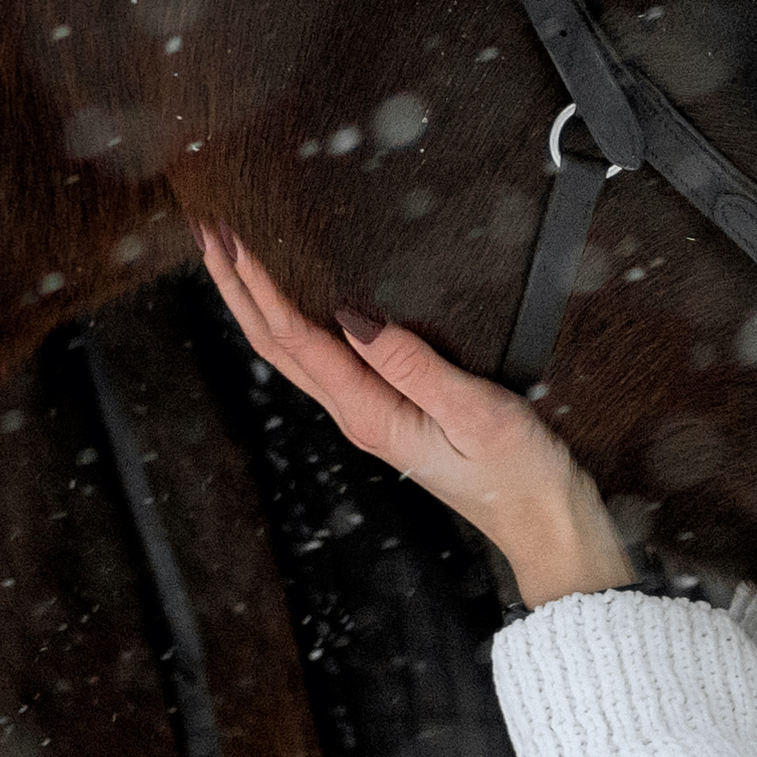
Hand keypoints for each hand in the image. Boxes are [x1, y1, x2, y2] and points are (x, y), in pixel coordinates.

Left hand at [197, 227, 633, 607]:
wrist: (545, 522)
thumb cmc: (520, 472)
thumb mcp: (475, 411)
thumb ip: (413, 365)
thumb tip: (351, 318)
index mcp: (371, 414)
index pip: (297, 339)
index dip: (259, 286)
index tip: (234, 240)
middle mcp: (359, 416)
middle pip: (277, 347)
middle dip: (237, 289)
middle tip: (210, 234)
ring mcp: (371, 417)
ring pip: (294, 354)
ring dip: (257, 305)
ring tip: (234, 260)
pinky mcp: (389, 414)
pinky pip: (325, 363)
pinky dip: (294, 325)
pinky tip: (294, 306)